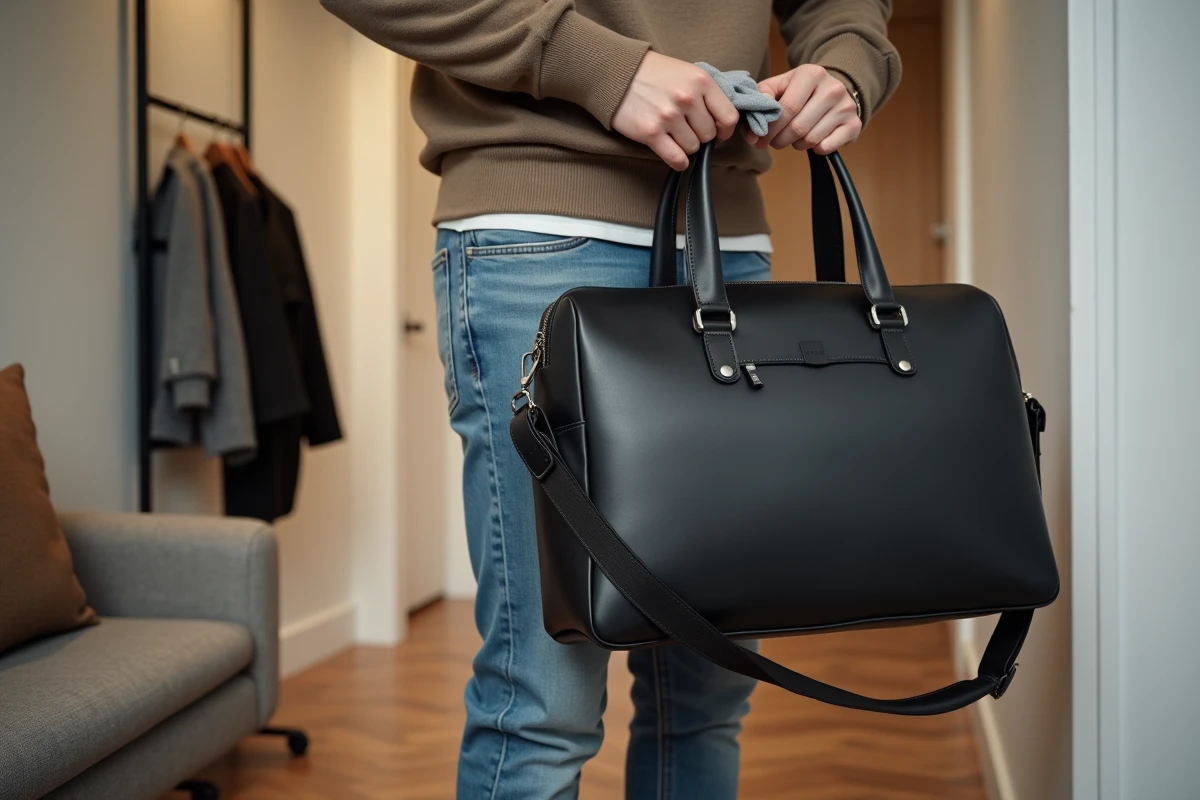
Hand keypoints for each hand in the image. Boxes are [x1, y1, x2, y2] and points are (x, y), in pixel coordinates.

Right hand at [612, 51, 740, 170]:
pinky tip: (674, 155)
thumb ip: (706, 93)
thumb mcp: (686, 72)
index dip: (725, 130)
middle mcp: (687, 98)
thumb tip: (722, 123)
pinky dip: (678, 162)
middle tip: (687, 130)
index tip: (718, 132)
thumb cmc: (654, 73)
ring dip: (686, 146)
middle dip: (700, 136)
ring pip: (693, 148)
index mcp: (701, 81)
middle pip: (709, 135)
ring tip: (674, 135)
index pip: (729, 117)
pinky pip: (676, 159)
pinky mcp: (651, 132)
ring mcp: (668, 116)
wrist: (616, 72)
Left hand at [747, 64, 860, 154]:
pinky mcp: (854, 124)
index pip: (786, 109)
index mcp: (811, 74)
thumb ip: (761, 101)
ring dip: (796, 144)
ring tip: (794, 137)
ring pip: (811, 139)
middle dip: (779, 140)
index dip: (769, 129)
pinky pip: (827, 147)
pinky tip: (813, 139)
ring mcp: (846, 106)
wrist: (833, 88)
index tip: (759, 139)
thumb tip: (752, 131)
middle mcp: (833, 88)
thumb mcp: (780, 86)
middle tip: (774, 141)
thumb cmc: (800, 90)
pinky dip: (815, 149)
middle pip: (798, 127)